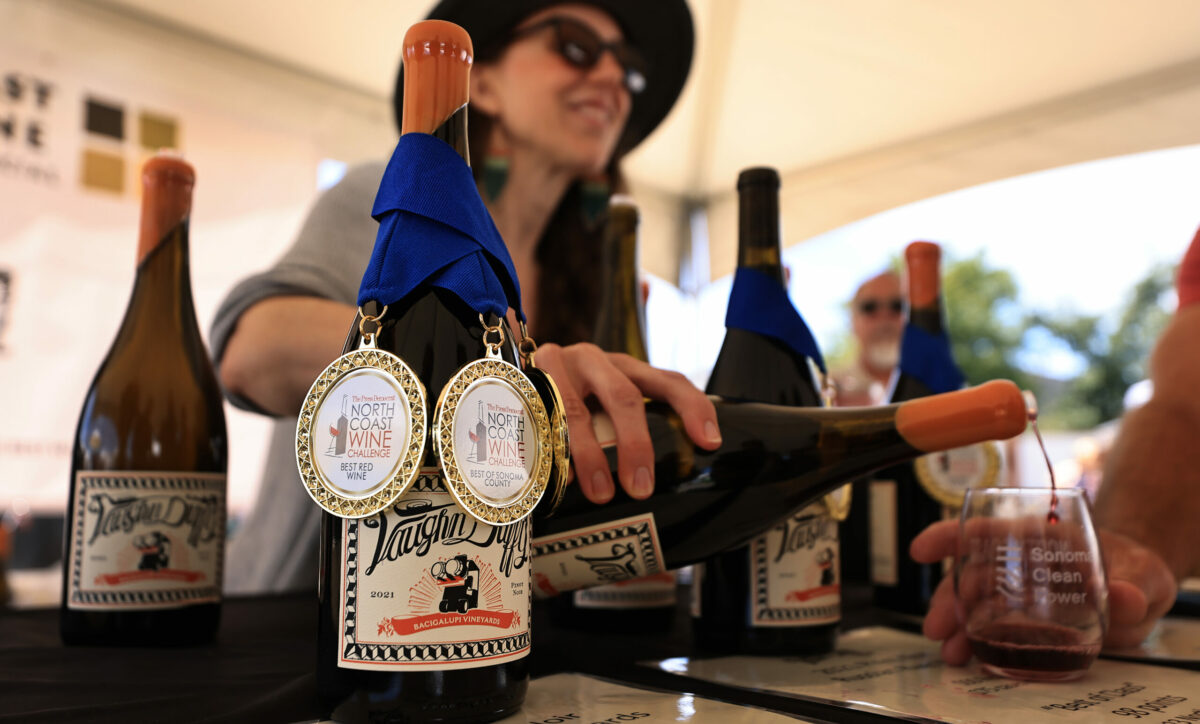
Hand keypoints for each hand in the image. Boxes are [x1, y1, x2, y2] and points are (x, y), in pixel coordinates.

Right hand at [531, 343, 720, 503]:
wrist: (511, 370)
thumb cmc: (571, 395)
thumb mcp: (604, 399)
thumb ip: (628, 424)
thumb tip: (662, 482)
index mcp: (625, 366)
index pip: (669, 381)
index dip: (694, 408)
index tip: (709, 443)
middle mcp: (596, 360)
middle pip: (624, 398)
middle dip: (636, 445)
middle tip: (641, 488)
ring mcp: (558, 365)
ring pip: (578, 411)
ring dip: (593, 457)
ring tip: (602, 494)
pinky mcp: (525, 380)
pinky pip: (540, 419)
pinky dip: (551, 453)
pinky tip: (560, 478)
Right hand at [910, 520, 1177, 664]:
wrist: (1138, 590)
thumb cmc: (1136, 570)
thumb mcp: (1144, 575)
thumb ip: (1134, 587)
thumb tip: (1125, 596)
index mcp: (1046, 537)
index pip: (992, 529)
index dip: (952, 535)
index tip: (921, 548)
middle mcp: (1023, 559)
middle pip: (974, 571)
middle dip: (948, 599)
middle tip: (937, 629)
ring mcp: (1020, 588)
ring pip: (974, 600)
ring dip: (955, 623)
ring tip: (949, 651)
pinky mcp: (1022, 615)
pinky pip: (987, 623)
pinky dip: (971, 638)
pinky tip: (965, 655)